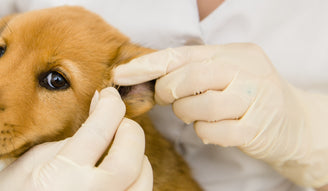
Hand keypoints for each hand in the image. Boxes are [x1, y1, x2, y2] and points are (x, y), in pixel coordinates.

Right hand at [0, 87, 152, 190]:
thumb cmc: (14, 187)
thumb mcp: (35, 156)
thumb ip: (72, 136)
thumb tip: (104, 113)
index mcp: (63, 173)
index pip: (102, 128)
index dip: (110, 104)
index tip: (108, 95)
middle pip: (131, 157)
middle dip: (130, 132)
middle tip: (118, 122)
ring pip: (142, 181)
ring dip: (136, 158)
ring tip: (118, 148)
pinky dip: (134, 179)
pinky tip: (118, 171)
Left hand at [113, 43, 327, 187]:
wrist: (297, 125)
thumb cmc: (250, 97)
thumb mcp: (227, 73)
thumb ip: (193, 71)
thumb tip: (144, 77)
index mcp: (235, 53)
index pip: (182, 55)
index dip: (147, 66)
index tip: (121, 75)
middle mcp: (246, 70)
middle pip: (188, 78)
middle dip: (169, 92)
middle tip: (169, 99)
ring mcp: (253, 99)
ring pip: (197, 107)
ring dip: (188, 114)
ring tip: (199, 113)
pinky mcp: (255, 129)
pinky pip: (210, 132)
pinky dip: (205, 132)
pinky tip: (217, 128)